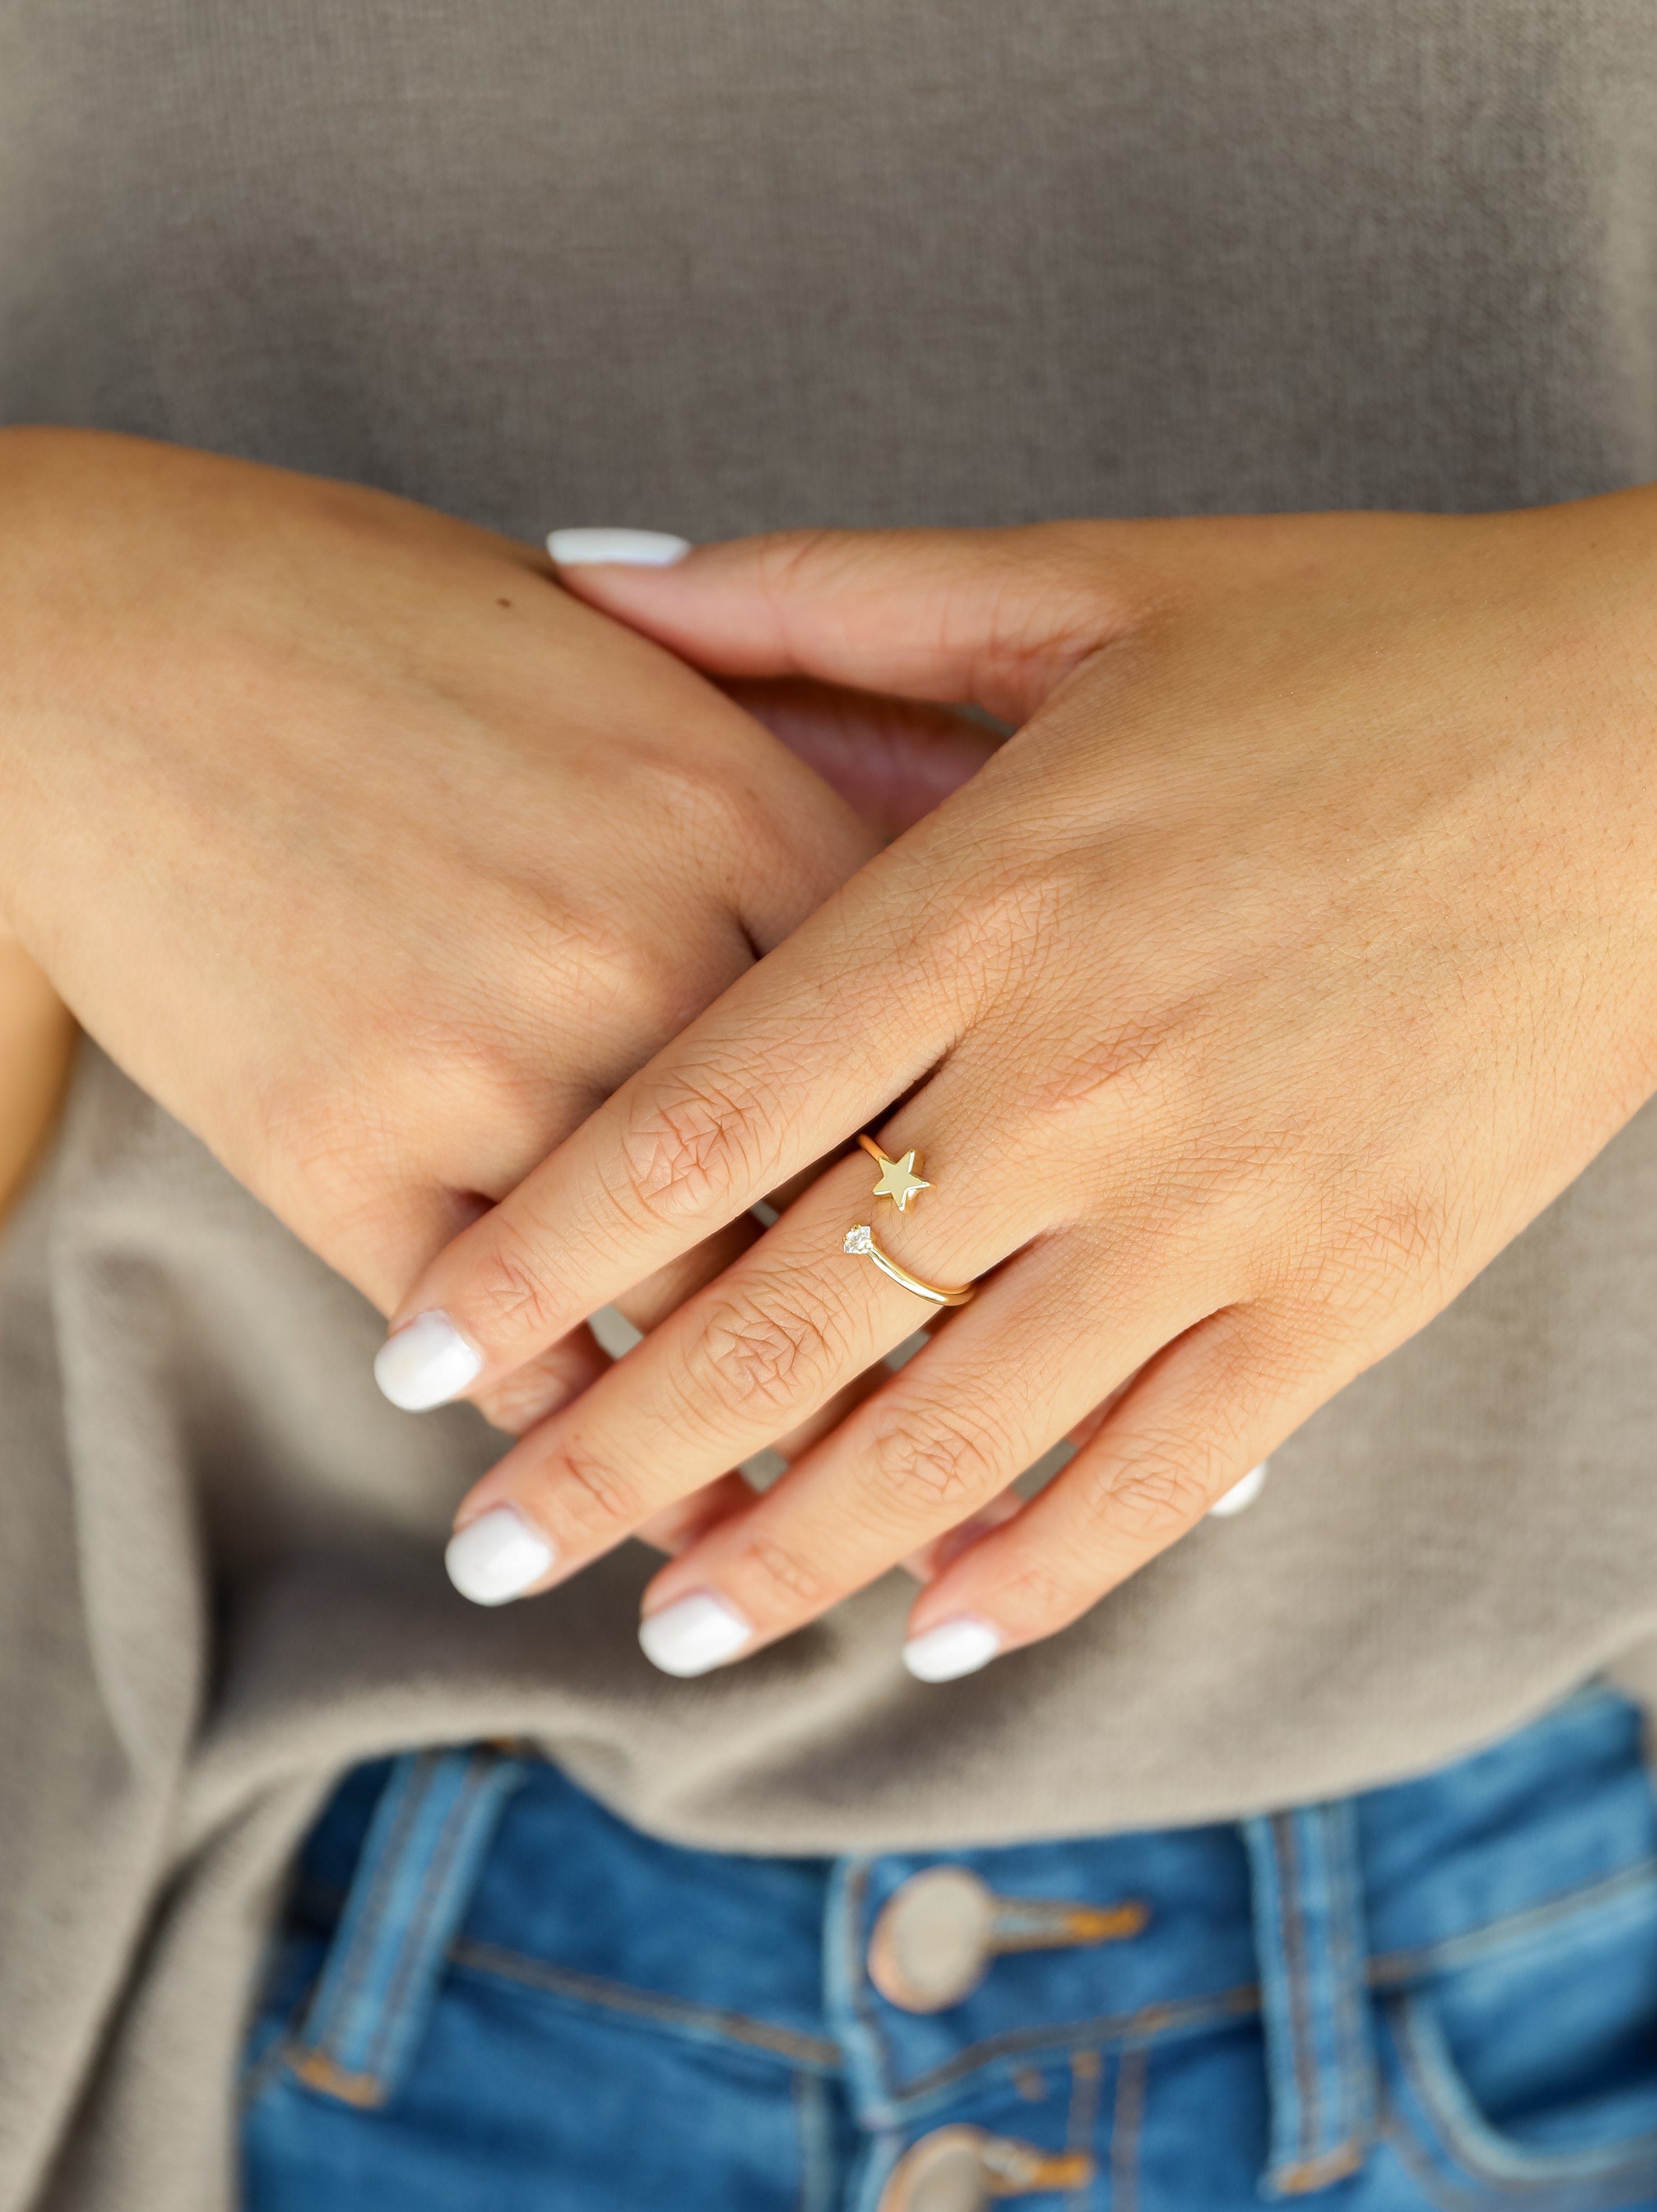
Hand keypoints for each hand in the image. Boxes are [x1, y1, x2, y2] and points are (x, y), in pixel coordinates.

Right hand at [0, 432, 991, 1466]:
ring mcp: (492, 1060)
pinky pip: (504, 1343)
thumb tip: (925, 918)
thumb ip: (773, 772)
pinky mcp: (345, 1154)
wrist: (83, 643)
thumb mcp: (613, 656)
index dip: (1006, 1169)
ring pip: (686, 1312)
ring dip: (758, 1443)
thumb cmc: (363, 625)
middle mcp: (646, 945)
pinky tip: (611, 1490)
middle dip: (929, 1349)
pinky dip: (570, 1429)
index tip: (1057, 1262)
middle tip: (984, 1457)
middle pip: (847, 1198)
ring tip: (810, 1540)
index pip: (943, 1033)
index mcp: (740, 803)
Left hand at [377, 504, 1656, 1665]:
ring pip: (953, 1425)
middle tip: (497, 1552)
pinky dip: (1046, 1561)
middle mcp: (1073, 1071)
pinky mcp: (1354, 1282)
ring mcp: (1218, 1197)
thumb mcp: (1079, 581)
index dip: (538, 1257)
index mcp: (978, 896)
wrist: (1656, 729)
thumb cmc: (1361, 642)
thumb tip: (575, 571)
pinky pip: (1168, 1465)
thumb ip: (814, 597)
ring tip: (672, 1633)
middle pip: (788, 1310)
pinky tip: (939, 1624)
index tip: (425, 1363)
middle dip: (620, 1450)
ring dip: (795, 1549)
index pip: (693, 1122)